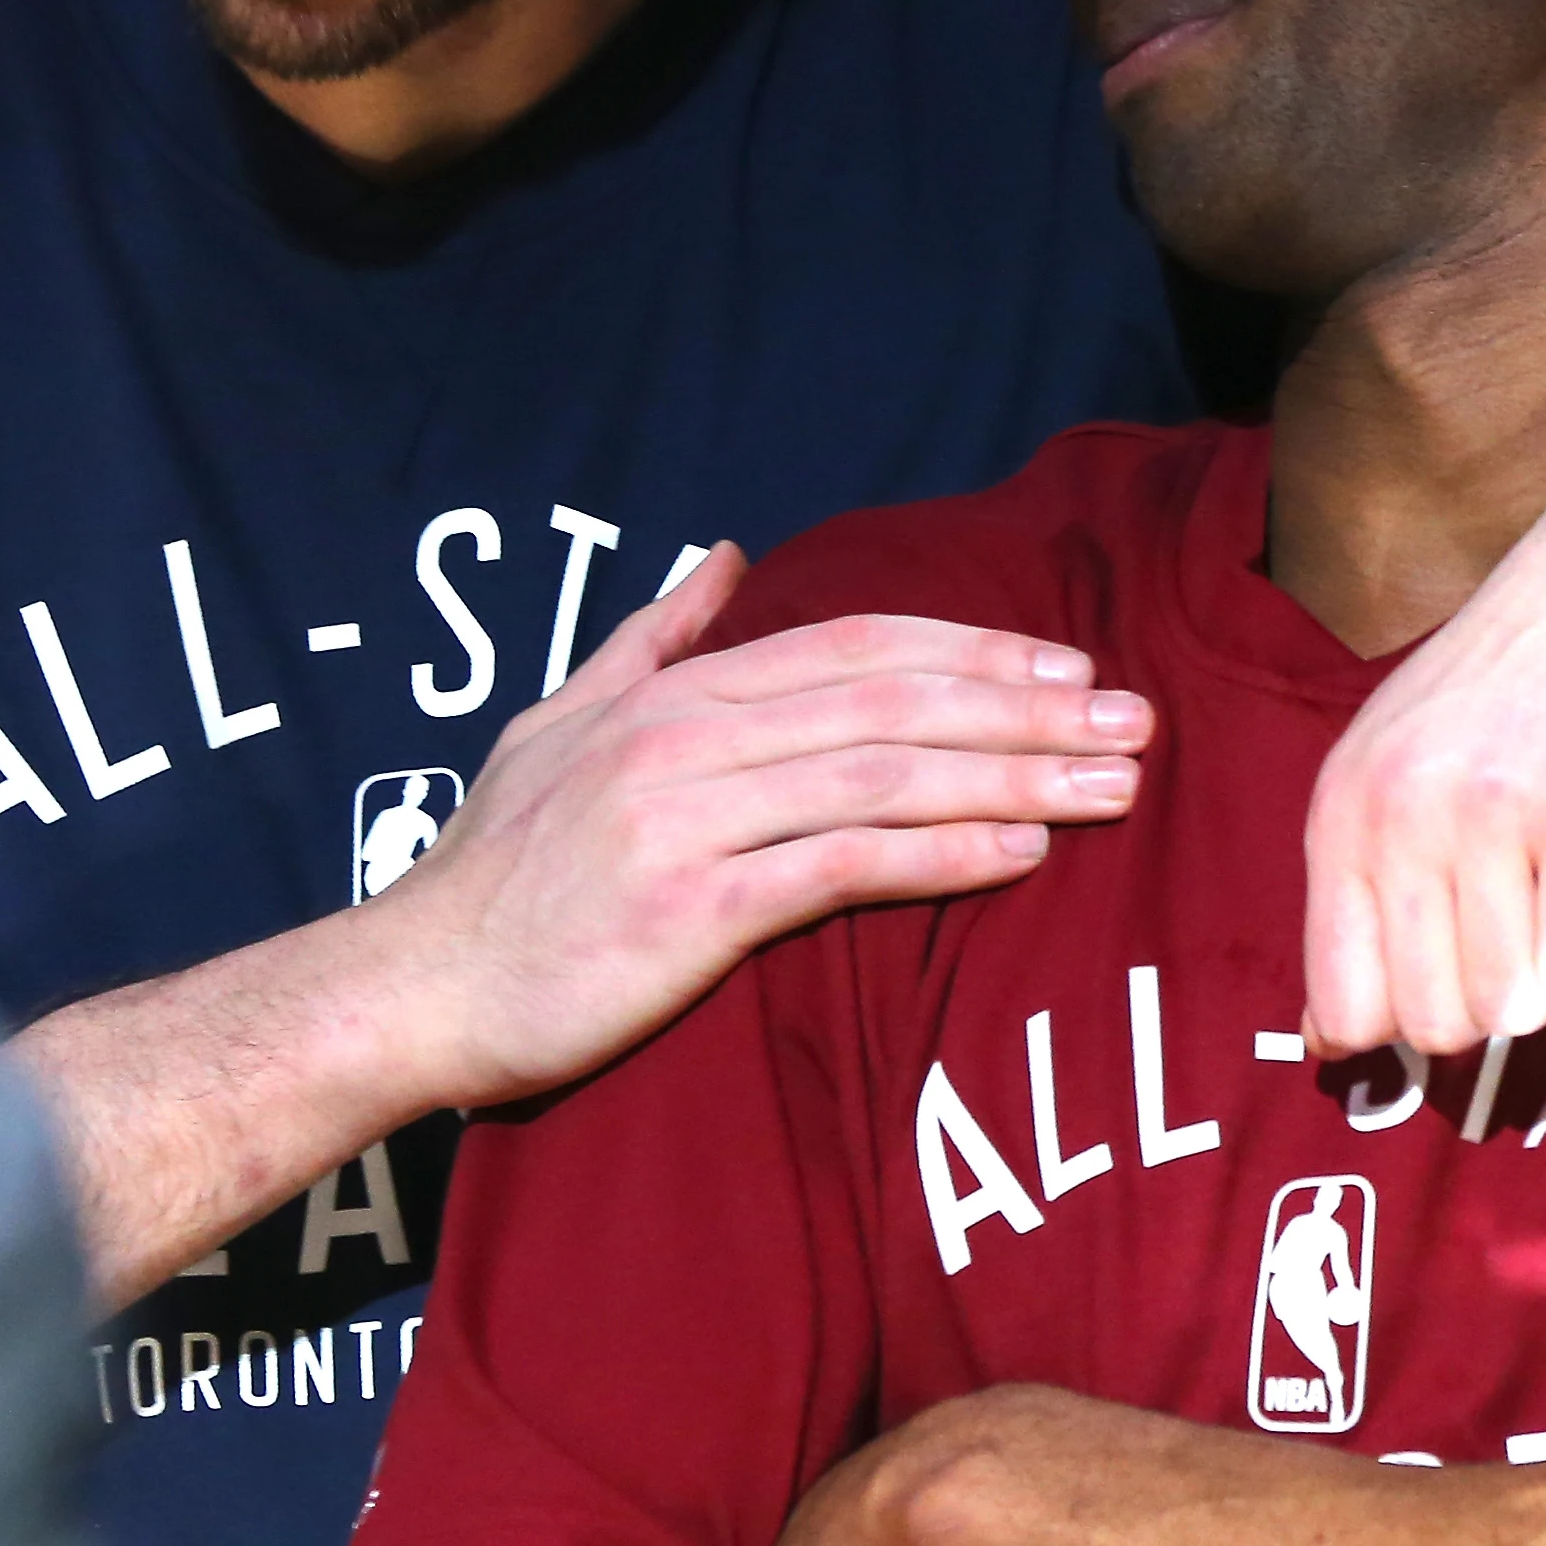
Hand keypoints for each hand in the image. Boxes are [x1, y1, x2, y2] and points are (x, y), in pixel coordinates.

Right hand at [388, 544, 1147, 1102]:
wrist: (412, 988)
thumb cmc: (493, 874)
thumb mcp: (556, 724)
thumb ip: (650, 641)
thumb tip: (726, 557)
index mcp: (674, 695)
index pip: (853, 648)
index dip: (970, 650)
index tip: (1067, 666)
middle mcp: (687, 740)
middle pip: (892, 703)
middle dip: (1025, 709)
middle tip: (1133, 721)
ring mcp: (688, 822)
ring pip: (884, 777)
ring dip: (1014, 777)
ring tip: (1112, 788)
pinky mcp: (688, 913)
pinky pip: (840, 870)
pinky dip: (941, 855)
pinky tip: (1022, 854)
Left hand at [1301, 447, 1545, 1058]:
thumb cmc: (1521, 672)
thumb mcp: (1401, 756)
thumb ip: (1362, 885)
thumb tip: (1332, 1038)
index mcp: (1342, 806)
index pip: (1343, 1002)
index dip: (1403, 1021)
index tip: (1452, 981)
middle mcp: (1400, 814)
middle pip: (1434, 1022)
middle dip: (1487, 1003)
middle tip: (1524, 926)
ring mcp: (1490, 815)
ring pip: (1512, 1008)